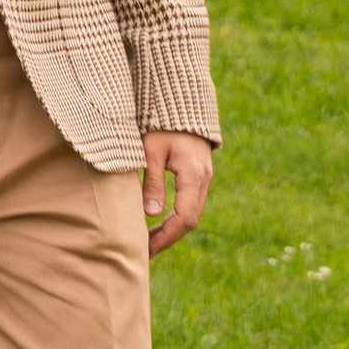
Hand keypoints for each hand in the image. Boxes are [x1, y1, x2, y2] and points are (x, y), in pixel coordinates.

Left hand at [141, 131, 212, 256]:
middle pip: (190, 219)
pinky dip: (176, 215)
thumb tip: (150, 214)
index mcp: (193, 175)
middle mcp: (203, 178)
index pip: (184, 218)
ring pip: (192, 212)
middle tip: (145, 251)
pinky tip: (159, 220)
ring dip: (172, 228)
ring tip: (148, 240)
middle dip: (168, 237)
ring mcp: (204, 176)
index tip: (147, 250)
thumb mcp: (151, 150)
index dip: (166, 237)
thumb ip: (152, 181)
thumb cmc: (161, 122)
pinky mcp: (199, 172)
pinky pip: (191, 202)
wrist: (180, 98)